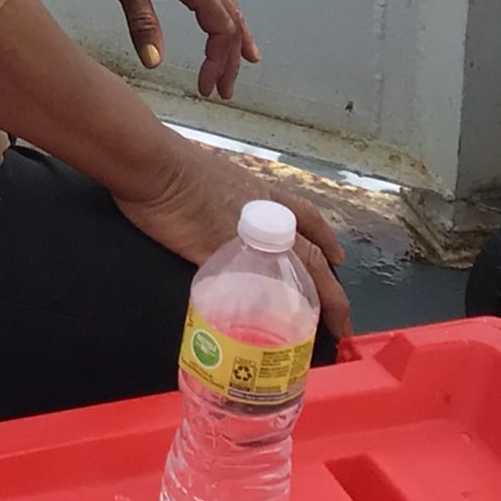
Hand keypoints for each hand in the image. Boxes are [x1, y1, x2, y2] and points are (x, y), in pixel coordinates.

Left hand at [79, 0, 258, 99]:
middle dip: (230, 59)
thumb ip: (143, 25)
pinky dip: (229, 6)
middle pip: (232, 23)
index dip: (218, 62)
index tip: (205, 86)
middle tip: (223, 90)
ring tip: (245, 61)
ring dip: (234, 37)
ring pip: (228, 6)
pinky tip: (234, 7)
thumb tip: (155, 63)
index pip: (221, 30)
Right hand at [113, 142, 353, 335]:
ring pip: (297, 278)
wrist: (159, 168)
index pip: (307, 217)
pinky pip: (255, 297)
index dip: (325, 238)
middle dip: (331, 289)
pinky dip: (268, 315)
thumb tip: (221, 208)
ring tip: (324, 331)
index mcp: (262, 195)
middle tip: (342, 318)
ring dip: (314, 305)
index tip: (338, 258)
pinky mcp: (226, 264)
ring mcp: (249, 244)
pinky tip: (275, 335)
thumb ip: (228, 197)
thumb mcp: (218, 177)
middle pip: (312, 257)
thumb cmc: (177, 165)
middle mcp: (266, 220)